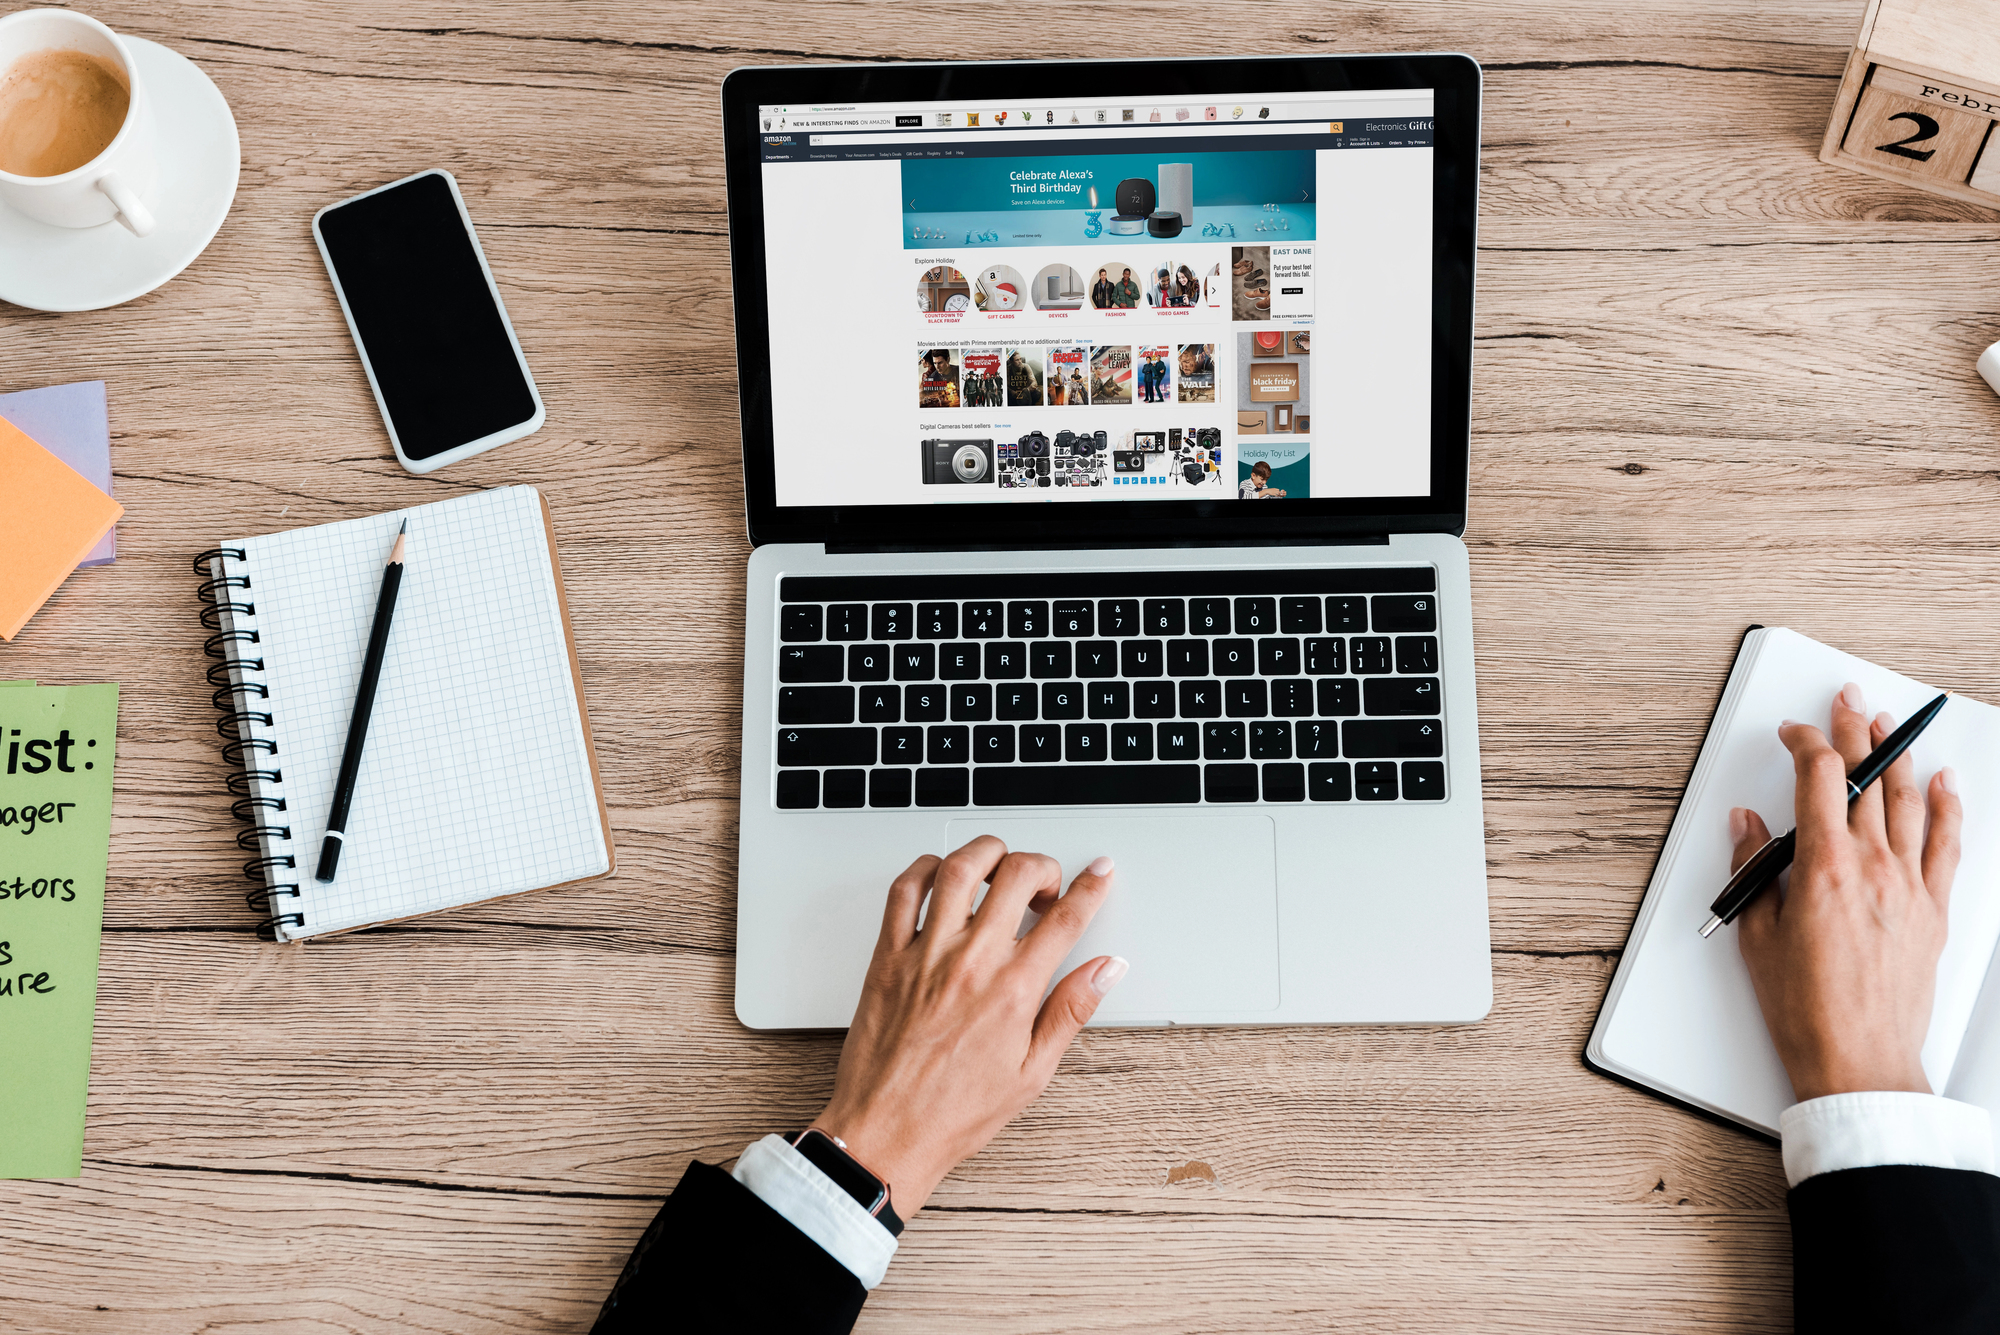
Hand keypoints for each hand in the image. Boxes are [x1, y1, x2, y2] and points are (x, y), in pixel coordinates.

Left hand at [813, 837, 1124, 1215]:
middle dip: (1044, 866)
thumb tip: (1105, 970)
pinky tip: (943, 877)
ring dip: (989, 852)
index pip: (1066, 918)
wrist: (885, 1133)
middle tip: (1046, 885)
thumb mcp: (1031, 1074)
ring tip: (1001, 867)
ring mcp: (926, 954)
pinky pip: (905, 891)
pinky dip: (926, 868)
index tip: (1101, 872)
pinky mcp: (888, 957)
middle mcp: (971, 963)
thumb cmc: (952, 1113)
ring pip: (961, 868)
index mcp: (1013, 992)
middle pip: (1018, 876)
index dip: (1091, 886)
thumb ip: (1070, 1011)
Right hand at [1733, 682, 1962, 1101]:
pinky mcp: (1933, 911)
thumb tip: (1747, 828)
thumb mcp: (1756, 935)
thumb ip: (1752, 871)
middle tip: (1849, 702)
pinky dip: (1947, 808)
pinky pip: (1947, 845)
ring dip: (1899, 757)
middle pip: (1868, 779)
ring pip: (1909, 802)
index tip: (1793, 733)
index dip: (1805, 742)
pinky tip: (1944, 785)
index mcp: (1824, 870)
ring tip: (1891, 728)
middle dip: (1855, 732)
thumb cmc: (1805, 1009)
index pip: (1819, 778)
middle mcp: (1874, 869)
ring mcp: (1910, 887)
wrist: (1858, 1061)